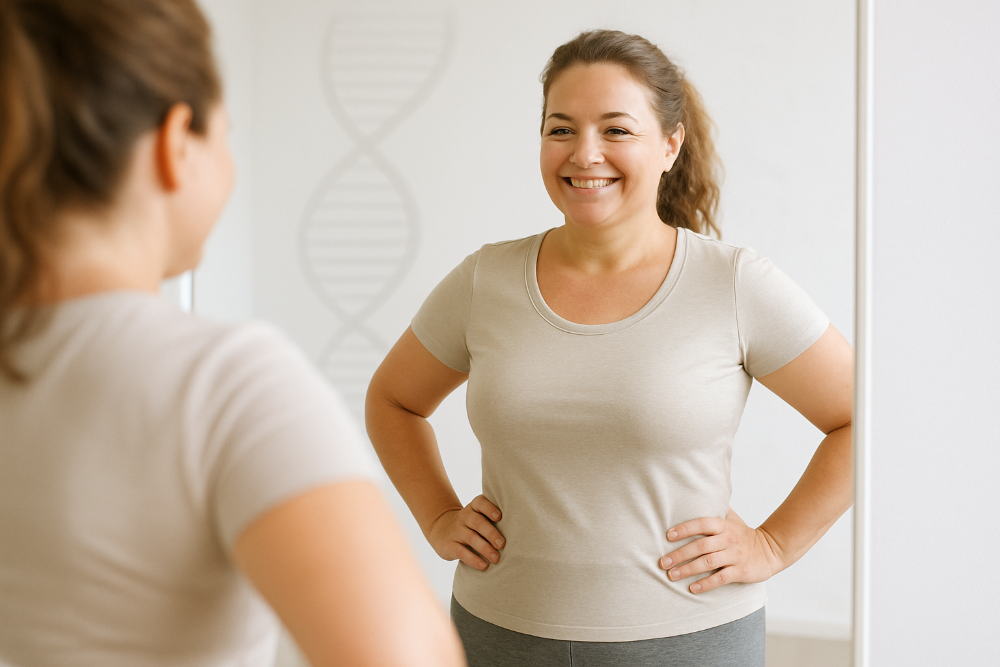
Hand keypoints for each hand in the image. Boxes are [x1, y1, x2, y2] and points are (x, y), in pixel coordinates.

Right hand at [427, 495, 504, 570]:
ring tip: (496, 558)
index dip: (489, 508)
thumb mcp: (480, 516)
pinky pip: (461, 552)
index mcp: (474, 507)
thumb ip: (496, 519)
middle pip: (477, 522)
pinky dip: (473, 559)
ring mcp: (456, 531)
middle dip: (491, 533)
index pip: (480, 503)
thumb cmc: (472, 525)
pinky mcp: (449, 545)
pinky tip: (484, 566)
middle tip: (502, 544)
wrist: (442, 530)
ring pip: (470, 538)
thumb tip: (525, 529)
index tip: (500, 517)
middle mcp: (464, 517)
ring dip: (484, 548)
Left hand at [659, 508, 784, 593]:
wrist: (771, 550)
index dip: (684, 529)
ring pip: (708, 563)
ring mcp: (735, 556)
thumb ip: (716, 508)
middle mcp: (728, 539)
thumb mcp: (732, 518)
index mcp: (723, 525)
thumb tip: (698, 493)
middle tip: (663, 562)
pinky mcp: (741, 571)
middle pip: (700, 546)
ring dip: (688, 570)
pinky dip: (706, 584)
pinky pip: (721, 578)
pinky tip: (692, 588)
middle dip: (679, 555)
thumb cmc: (744, 534)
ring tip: (671, 575)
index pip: (701, 524)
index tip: (667, 536)